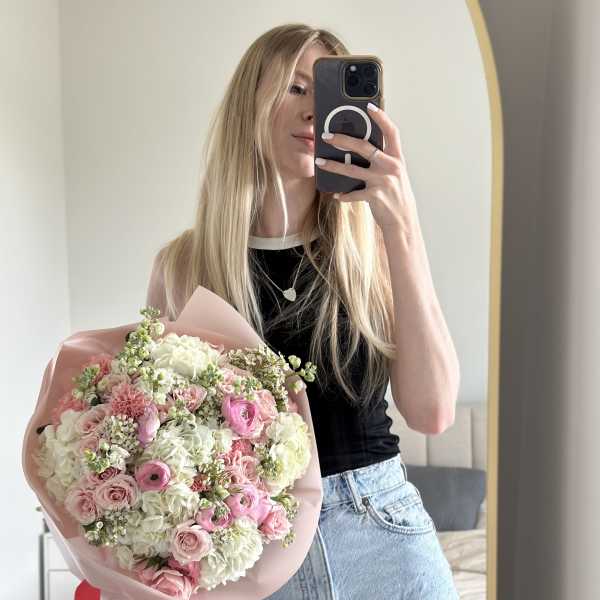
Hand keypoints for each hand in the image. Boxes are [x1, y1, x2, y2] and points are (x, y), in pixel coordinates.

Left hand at [315, 103, 417, 237]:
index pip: (391, 132)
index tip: (369, 106)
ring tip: (320, 161)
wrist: (403, 222)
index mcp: (397, 159)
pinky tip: (336, 195)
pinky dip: (343, 195)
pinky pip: (353, 194)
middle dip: (343, 139)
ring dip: (333, 165)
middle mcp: (391, 167)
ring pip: (352, 169)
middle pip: (364, 147)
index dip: (381, 117)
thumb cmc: (396, 197)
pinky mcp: (374, 196)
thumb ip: (383, 162)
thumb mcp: (395, 175)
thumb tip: (361, 150)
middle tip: (327, 135)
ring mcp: (382, 181)